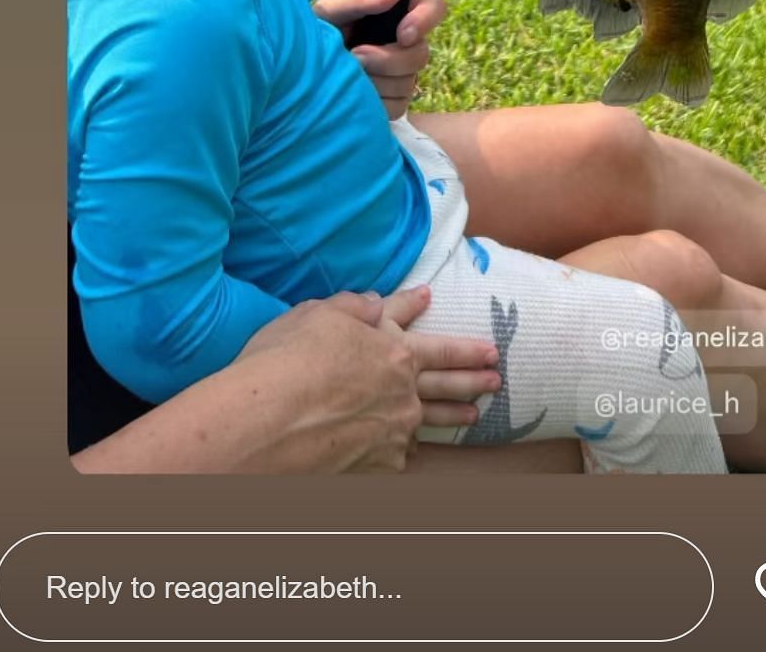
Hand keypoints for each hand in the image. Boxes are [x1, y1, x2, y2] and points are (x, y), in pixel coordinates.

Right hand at [238, 287, 498, 464]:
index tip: (489, 347)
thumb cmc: (288, 359)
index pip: (441, 347)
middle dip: (474, 381)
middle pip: (448, 386)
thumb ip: (356, 308)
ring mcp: (392, 434)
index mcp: (394, 353)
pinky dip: (402, 449)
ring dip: (453, 417)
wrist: (268, 421)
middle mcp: (402, 395)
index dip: (467, 347)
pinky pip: (397, 454)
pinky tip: (411, 451)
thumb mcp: (320, 314)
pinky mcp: (376, 466)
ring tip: (474, 417)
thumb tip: (379, 300)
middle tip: (497, 380)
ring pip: (429, 424)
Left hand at [312, 0, 445, 116]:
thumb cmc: (314, 32)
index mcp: (395, 12)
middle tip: (357, 56)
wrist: (297, 70)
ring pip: (409, 83)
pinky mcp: (392, 102)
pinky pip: (397, 107)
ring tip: (349, 74)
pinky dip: (374, 102)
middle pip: (422, 53)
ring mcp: (400, 74)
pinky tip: (355, 94)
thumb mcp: (330, 10)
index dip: (425, 20)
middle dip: (388, 59)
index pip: (433, 7)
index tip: (402, 34)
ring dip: (376, 81)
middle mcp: (403, 43)